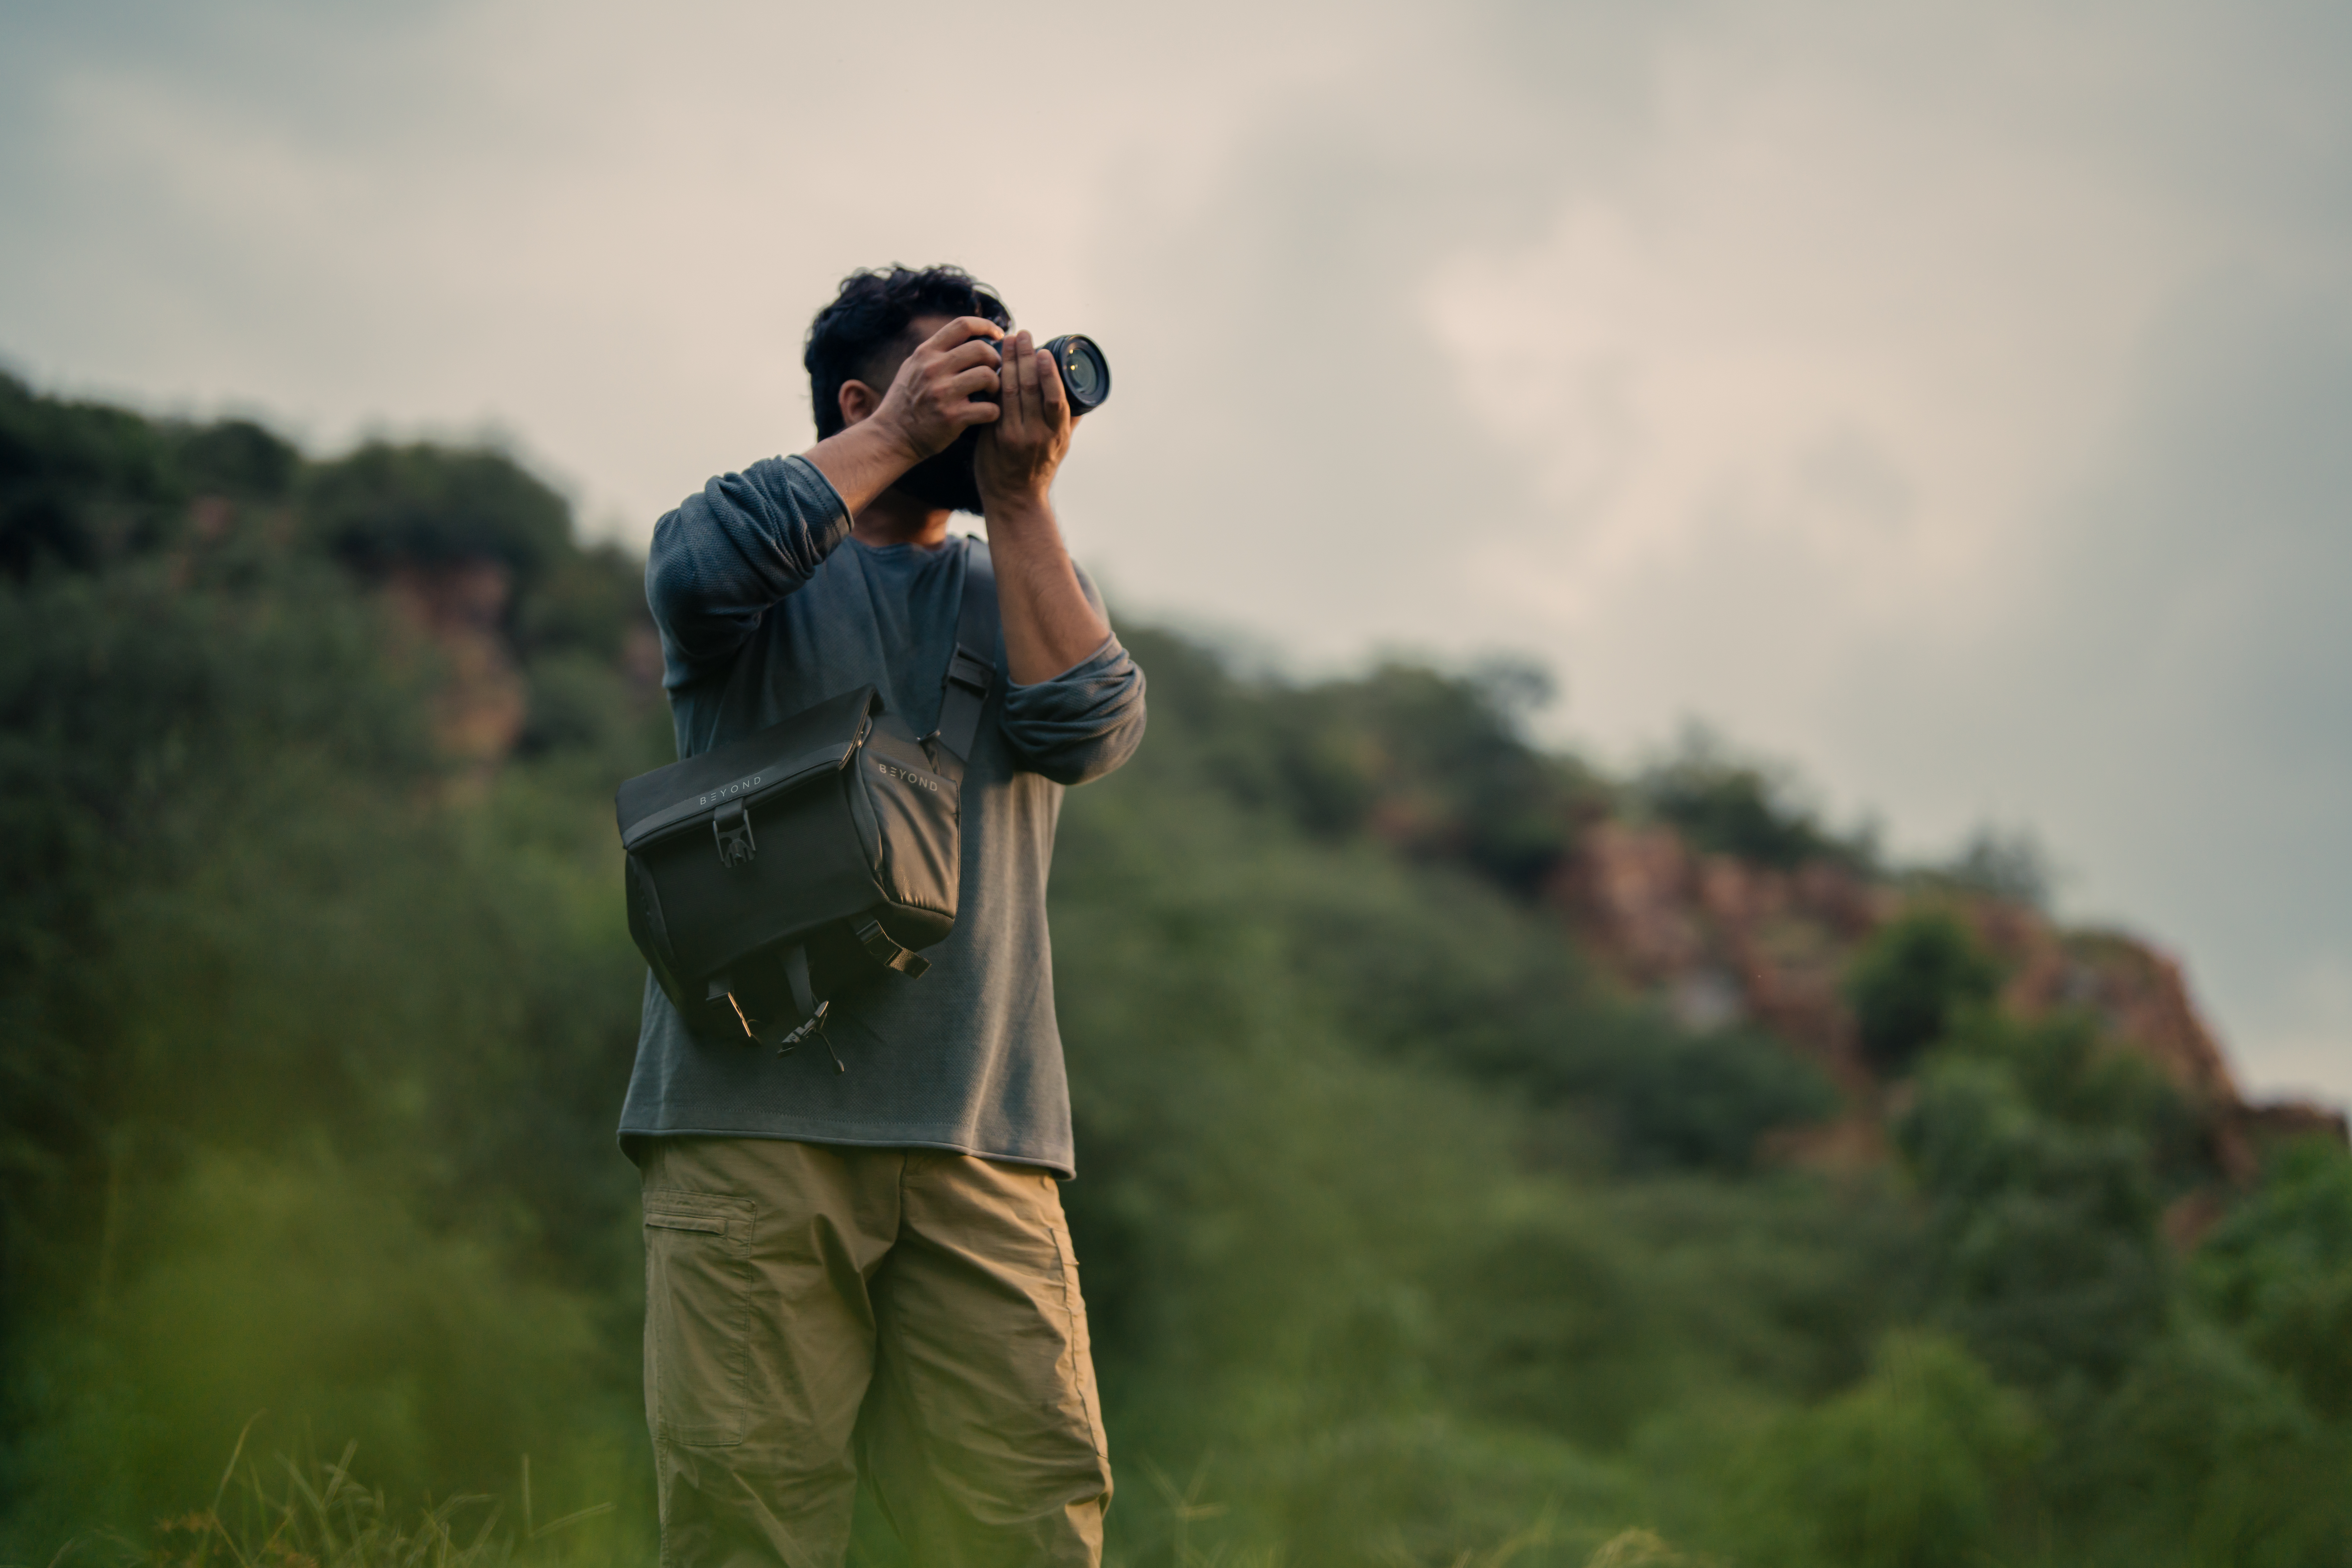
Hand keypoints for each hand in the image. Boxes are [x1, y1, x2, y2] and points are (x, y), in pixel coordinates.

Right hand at [869, 317, 1004, 462]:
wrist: (891, 436)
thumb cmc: (906, 401)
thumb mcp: (913, 367)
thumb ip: (935, 352)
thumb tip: (965, 336)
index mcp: (926, 353)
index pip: (962, 325)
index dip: (986, 325)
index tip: (998, 335)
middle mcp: (933, 369)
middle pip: (980, 349)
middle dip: (995, 359)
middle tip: (994, 371)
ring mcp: (942, 393)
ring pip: (987, 376)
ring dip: (996, 385)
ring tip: (990, 393)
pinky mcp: (951, 417)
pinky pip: (989, 409)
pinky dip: (994, 411)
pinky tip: (987, 413)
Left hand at [975, 329, 1074, 512]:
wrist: (1014, 499)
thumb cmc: (1039, 469)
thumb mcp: (1061, 446)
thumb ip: (1068, 420)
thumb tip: (1082, 398)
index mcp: (1057, 433)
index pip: (1054, 397)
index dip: (1048, 372)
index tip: (1043, 350)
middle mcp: (1036, 434)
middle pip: (1030, 388)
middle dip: (1025, 357)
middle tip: (1021, 334)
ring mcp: (1013, 436)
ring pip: (1010, 392)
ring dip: (1008, 363)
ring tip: (1006, 342)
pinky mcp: (993, 437)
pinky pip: (994, 403)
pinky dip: (993, 382)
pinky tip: (993, 366)